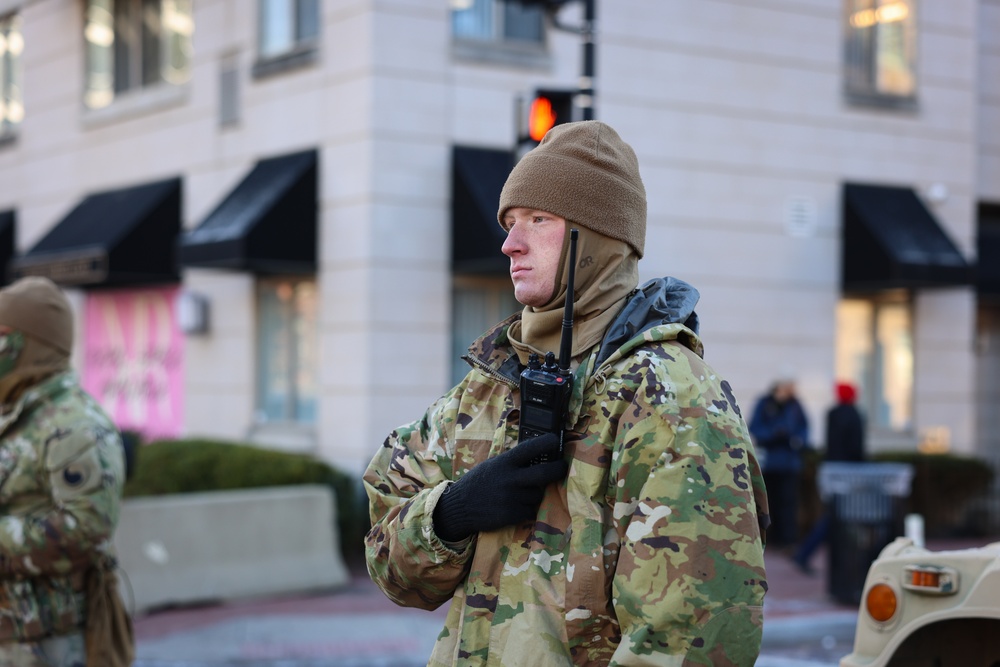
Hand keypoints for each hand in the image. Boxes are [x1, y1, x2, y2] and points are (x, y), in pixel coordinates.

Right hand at [432, 433, 567, 542]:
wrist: (459, 507)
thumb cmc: (478, 484)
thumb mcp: (492, 466)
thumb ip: (512, 463)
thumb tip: (538, 457)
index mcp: (504, 463)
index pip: (530, 448)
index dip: (547, 442)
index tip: (557, 440)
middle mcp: (509, 479)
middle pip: (544, 473)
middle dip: (558, 469)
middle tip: (561, 468)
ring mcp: (511, 498)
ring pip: (538, 495)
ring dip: (534, 495)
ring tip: (520, 495)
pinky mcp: (511, 515)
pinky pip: (531, 511)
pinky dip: (526, 510)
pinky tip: (514, 507)